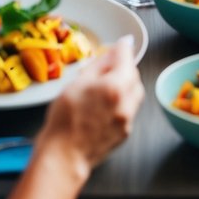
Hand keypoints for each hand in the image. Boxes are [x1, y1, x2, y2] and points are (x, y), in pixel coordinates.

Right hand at [37, 39, 143, 182]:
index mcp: (116, 86)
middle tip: (108, 66)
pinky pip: (129, 109)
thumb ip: (100, 64)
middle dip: (124, 68)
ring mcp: (128, 119)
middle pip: (134, 76)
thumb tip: (113, 50)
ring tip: (104, 87)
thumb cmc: (65, 120)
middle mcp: (127, 102)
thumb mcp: (78, 83)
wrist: (64, 156)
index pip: (126, 58)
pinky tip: (104, 105)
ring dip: (125, 85)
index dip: (123, 47)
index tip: (123, 42)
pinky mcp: (125, 132)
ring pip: (134, 93)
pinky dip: (121, 102)